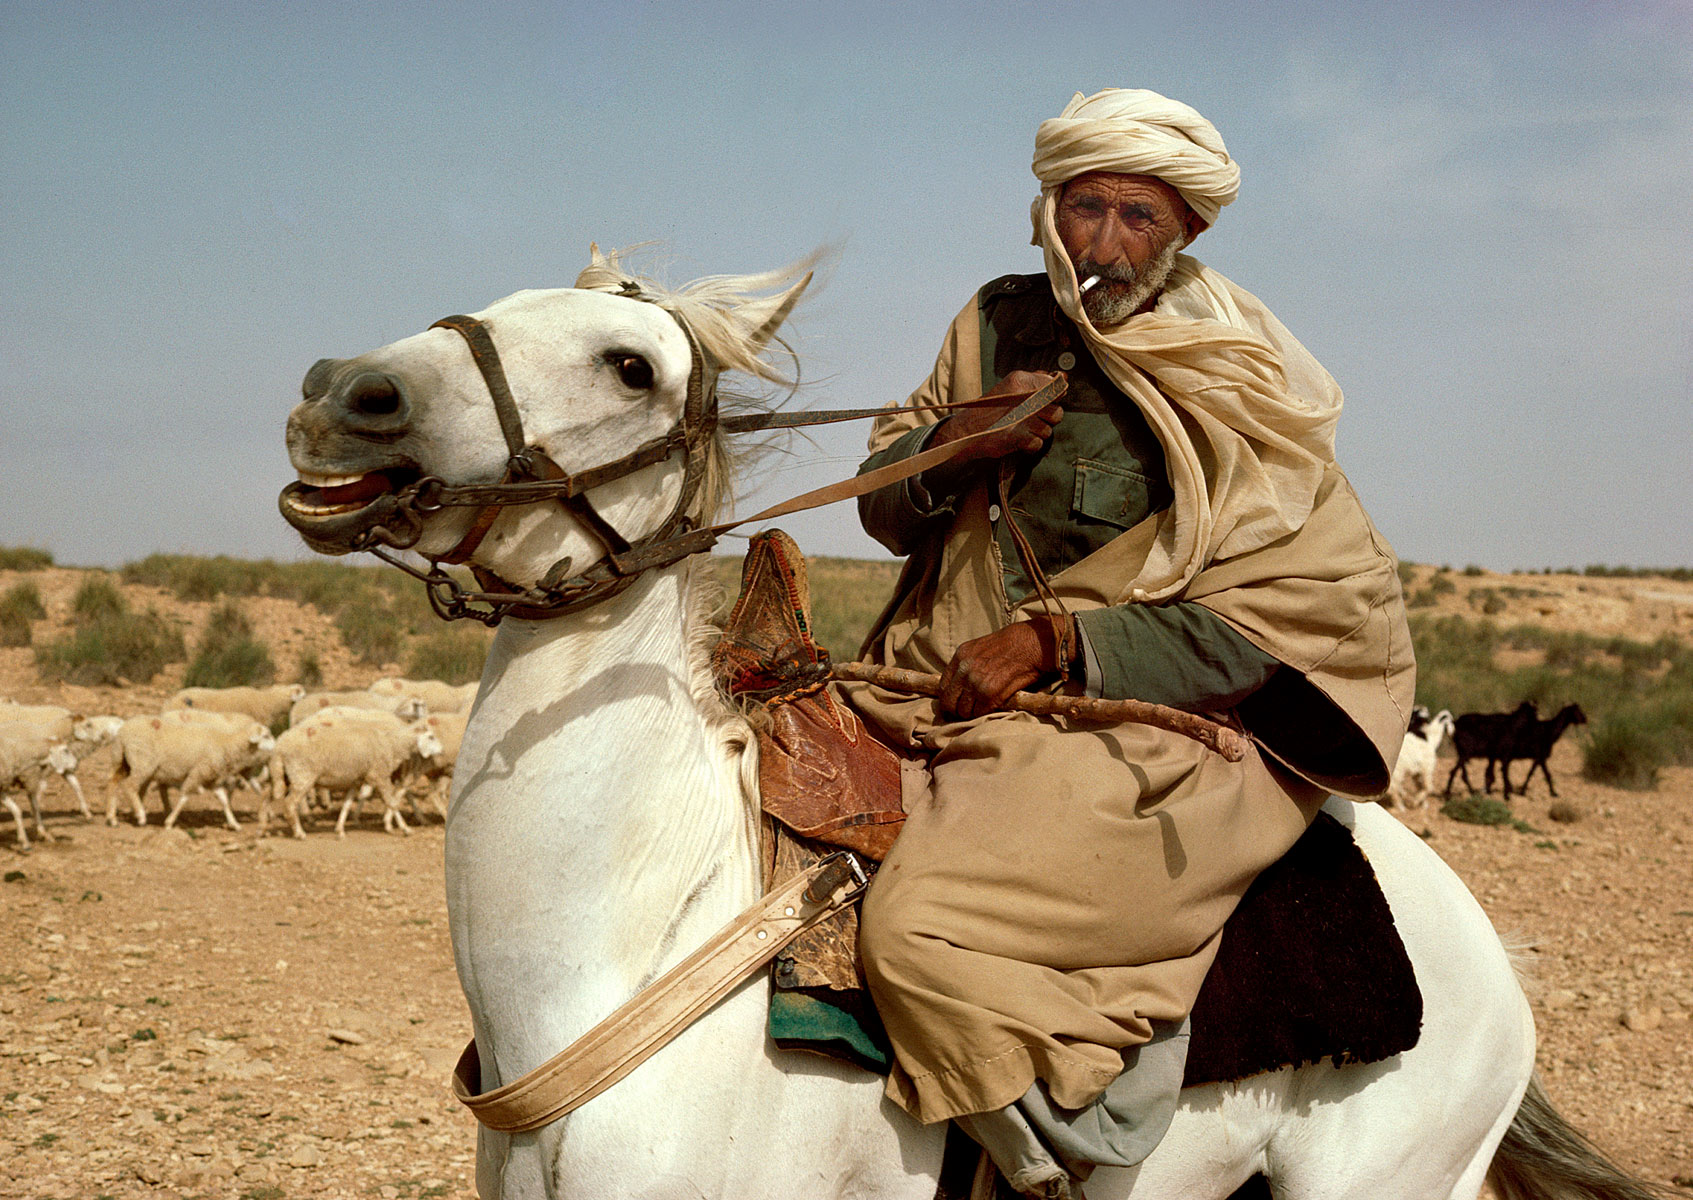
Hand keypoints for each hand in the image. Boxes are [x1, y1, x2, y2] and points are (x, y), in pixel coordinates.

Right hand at [929, 370, 1064, 465]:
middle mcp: (1026, 399)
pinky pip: (1037, 443)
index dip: (1053, 398)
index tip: (1044, 402)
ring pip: (1048, 430)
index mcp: (1022, 381)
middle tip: (1031, 418)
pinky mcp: (1019, 439)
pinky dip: (1029, 444)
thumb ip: (1037, 380)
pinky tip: (1017, 438)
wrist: (968, 430)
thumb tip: (1061, 379)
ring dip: (1037, 432)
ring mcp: (1024, 421)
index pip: (1056, 388)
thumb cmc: (991, 409)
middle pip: (1057, 412)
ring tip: (1020, 429)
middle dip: (1047, 418)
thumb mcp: (1013, 384)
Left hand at [938, 616, 1076, 720]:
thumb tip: (957, 686)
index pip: (942, 687)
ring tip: (983, 708)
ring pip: (964, 711)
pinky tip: (993, 707)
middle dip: (957, 710)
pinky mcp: (990, 694)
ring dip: (972, 713)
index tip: (955, 704)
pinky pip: (980, 713)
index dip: (949, 699)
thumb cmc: (1010, 645)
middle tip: (967, 712)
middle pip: (949, 702)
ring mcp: (976, 683)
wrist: (1031, 643)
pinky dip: (985, 713)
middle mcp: (964, 670)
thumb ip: (965, 665)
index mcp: (960, 657)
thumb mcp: (979, 648)